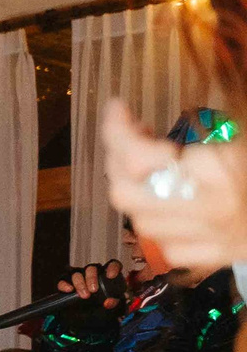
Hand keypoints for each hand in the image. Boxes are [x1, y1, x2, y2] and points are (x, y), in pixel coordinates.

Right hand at [55, 259, 125, 312]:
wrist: (88, 315)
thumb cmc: (102, 306)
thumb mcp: (112, 306)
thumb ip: (113, 303)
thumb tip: (108, 302)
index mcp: (107, 275)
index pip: (112, 265)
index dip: (112, 267)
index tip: (110, 276)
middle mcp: (93, 273)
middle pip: (91, 268)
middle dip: (91, 278)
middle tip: (93, 290)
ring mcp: (79, 277)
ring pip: (77, 273)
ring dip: (80, 283)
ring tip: (84, 295)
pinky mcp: (66, 284)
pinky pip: (62, 280)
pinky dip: (64, 284)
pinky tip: (69, 290)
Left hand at [105, 98, 246, 271]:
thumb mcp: (243, 132)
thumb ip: (224, 118)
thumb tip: (190, 93)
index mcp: (221, 170)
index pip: (138, 156)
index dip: (117, 129)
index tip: (117, 107)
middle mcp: (209, 210)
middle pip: (126, 194)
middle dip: (117, 161)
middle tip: (129, 133)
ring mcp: (212, 240)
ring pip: (142, 222)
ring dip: (135, 188)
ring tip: (148, 160)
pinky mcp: (217, 258)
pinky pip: (168, 246)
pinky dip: (159, 221)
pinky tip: (170, 198)